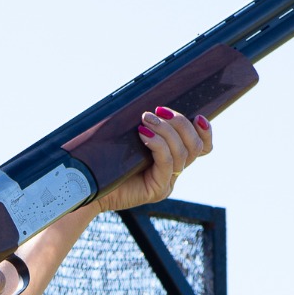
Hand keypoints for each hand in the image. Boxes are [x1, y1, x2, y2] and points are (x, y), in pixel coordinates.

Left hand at [92, 108, 212, 213]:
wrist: (88, 183)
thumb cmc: (106, 157)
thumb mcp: (131, 135)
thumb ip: (148, 123)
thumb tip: (155, 103)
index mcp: (172, 158)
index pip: (202, 147)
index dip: (205, 132)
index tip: (198, 116)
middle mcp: (173, 172)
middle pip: (195, 146)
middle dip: (180, 124)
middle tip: (155, 112)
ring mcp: (166, 183)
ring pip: (182, 153)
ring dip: (166, 131)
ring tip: (145, 120)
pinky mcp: (157, 190)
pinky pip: (167, 163)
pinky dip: (158, 144)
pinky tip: (143, 134)